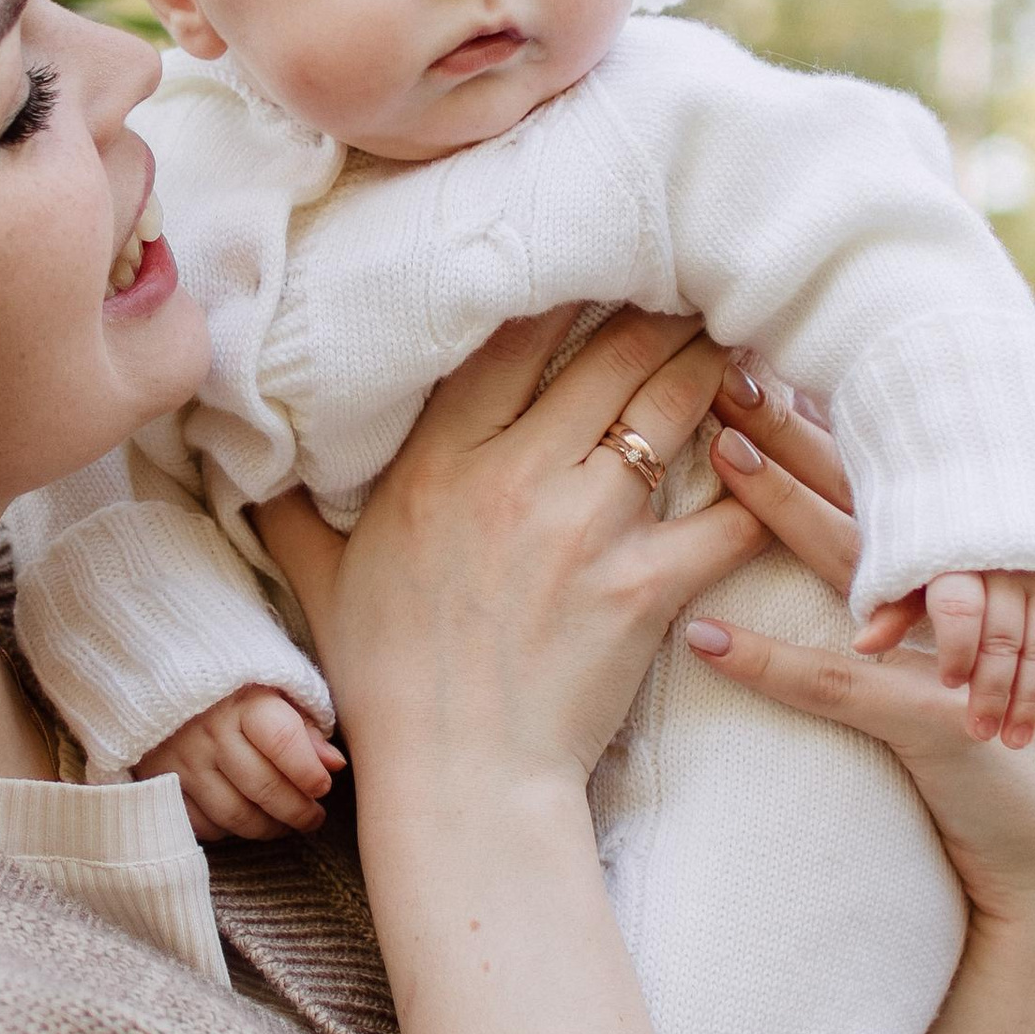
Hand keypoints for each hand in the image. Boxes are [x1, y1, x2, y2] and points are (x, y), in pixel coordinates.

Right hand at [145, 687, 343, 843]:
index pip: (283, 743)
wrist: (164, 684)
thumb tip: (334, 765)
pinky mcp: (162, 784)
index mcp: (243, 702)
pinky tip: (245, 817)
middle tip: (314, 817)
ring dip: (268, 828)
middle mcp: (209, 733)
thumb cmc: (234, 690)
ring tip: (286, 824)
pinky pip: (202, 825)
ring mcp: (183, 762)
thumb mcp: (273, 692)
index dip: (309, 773)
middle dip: (298, 811)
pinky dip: (229, 830)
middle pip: (263, 788)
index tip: (323, 786)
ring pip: (235, 815)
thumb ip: (304, 726)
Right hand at [253, 307, 764, 805]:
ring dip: (714, 367)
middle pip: (608, 357)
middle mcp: (514, 479)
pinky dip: (761, 485)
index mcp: (438, 466)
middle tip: (697, 277)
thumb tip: (248, 462)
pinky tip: (786, 454)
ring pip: (670, 412)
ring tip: (742, 335)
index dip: (564, 285)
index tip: (600, 252)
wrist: (458, 781)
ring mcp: (584, 530)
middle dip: (660, 309)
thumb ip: (293, 510)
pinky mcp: (643, 587)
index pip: (510, 341)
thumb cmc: (387, 683)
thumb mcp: (321, 584)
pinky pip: (724, 519)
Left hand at [702, 379, 1034, 945]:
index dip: (812, 415)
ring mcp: (953, 653)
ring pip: (854, 562)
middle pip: (861, 490)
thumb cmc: (996, 742)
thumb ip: (908, 590)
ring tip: (719, 453)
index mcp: (954, 571)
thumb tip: (832, 521)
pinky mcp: (938, 726)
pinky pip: (839, 687)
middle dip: (790, 425)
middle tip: (724, 359)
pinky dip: (770, 663)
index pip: (872, 474)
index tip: (753, 350)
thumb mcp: (955, 657)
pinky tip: (707, 636)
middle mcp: (958, 594)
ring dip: (783, 507)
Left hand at [853, 564, 1034, 748]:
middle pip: (1004, 633)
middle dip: (992, 689)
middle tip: (979, 731)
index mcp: (959, 559)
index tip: (949, 684)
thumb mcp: (914, 589)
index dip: (956, 647)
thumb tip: (863, 644)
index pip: (961, 605)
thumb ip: (894, 614)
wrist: (1006, 547)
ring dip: (1030, 697)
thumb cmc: (942, 575)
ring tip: (1013, 739)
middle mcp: (1008, 565)